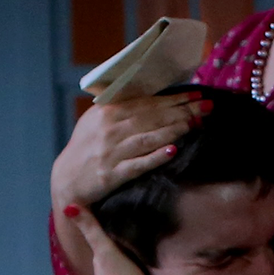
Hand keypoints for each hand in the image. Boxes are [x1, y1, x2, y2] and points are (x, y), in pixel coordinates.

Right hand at [50, 93, 203, 208]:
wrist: (67, 181)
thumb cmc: (87, 149)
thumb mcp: (96, 121)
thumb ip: (120, 108)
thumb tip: (152, 97)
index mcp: (107, 112)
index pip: (146, 102)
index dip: (173, 98)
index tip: (196, 93)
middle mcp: (109, 129)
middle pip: (151, 117)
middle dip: (182, 110)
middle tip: (206, 106)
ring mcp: (111, 152)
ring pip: (147, 137)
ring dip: (173, 129)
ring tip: (196, 123)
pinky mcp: (112, 174)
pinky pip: (138, 164)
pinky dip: (155, 157)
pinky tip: (172, 151)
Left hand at [64, 203, 158, 274]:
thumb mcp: (106, 251)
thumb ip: (91, 230)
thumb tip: (67, 207)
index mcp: (101, 269)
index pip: (101, 250)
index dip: (105, 238)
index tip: (112, 224)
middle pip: (112, 262)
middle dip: (117, 251)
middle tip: (130, 234)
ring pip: (124, 272)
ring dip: (129, 263)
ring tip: (141, 251)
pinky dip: (139, 274)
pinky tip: (150, 272)